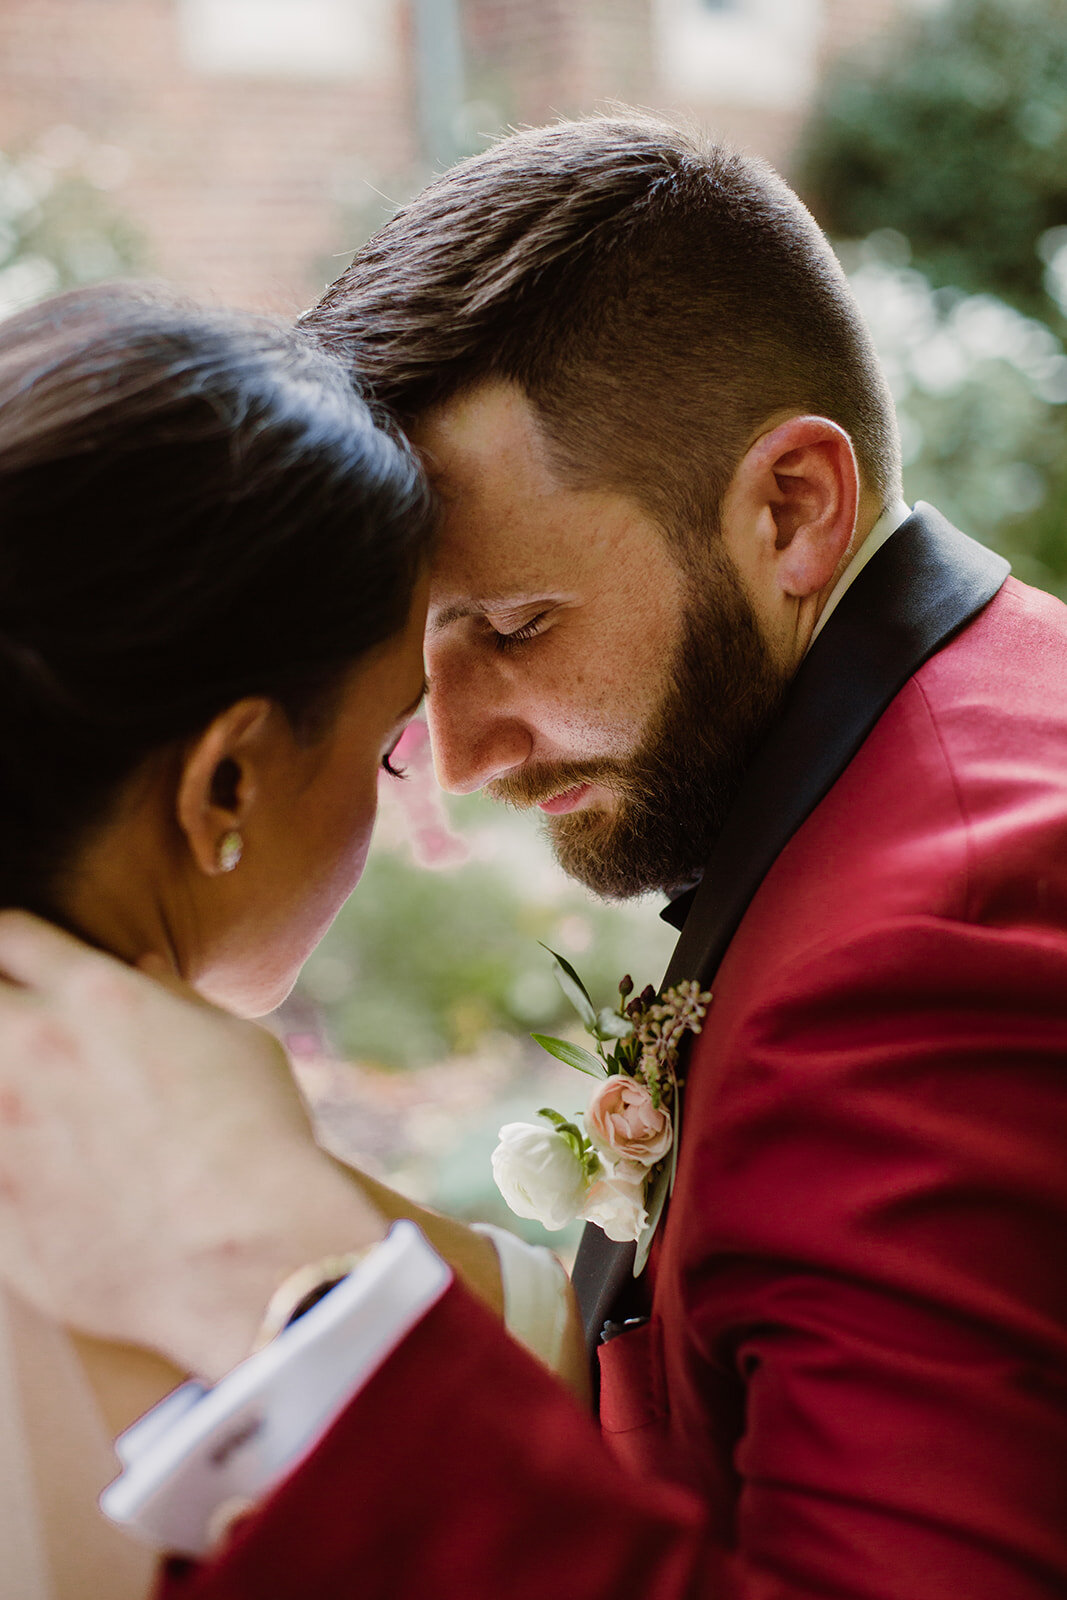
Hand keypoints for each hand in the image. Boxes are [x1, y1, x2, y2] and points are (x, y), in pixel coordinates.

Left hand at [0, 912, 386, 1378]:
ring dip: (2, 1088)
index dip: (11, 947)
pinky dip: (3, 1162)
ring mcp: (1, 1127)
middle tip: (21, 1039)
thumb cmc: (262, 1144)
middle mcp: (33, 1048)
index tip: (19, 967)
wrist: (250, 1255)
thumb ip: (176, 1003)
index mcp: (96, 996)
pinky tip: (40, 1170)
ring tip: (30, 1108)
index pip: (12, 933)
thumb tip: (146, 975)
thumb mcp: (237, 1044)